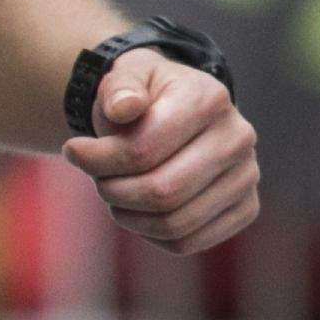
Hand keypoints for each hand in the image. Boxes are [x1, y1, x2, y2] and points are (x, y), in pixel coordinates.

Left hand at [63, 49, 257, 253]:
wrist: (173, 110)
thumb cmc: (142, 96)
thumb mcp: (125, 76)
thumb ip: (119, 87)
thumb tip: (123, 107)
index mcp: (209, 100)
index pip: (142, 151)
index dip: (95, 159)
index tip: (72, 150)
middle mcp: (238, 138)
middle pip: (161, 192)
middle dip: (112, 190)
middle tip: (97, 178)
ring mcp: (247, 176)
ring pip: (173, 223)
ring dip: (127, 215)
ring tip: (114, 191)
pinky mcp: (246, 208)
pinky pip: (187, 242)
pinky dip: (150, 234)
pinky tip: (138, 210)